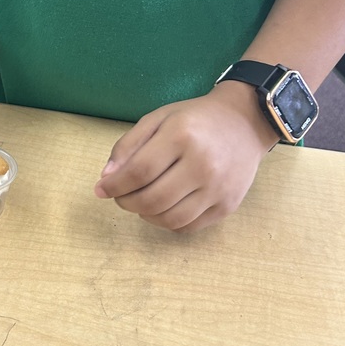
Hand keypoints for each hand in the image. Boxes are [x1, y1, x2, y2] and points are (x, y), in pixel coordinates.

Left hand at [93, 82, 277, 231]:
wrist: (243, 123)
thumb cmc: (194, 119)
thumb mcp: (158, 119)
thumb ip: (128, 145)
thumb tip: (106, 178)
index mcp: (181, 136)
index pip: (139, 171)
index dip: (115, 185)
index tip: (101, 189)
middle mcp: (202, 164)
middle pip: (153, 199)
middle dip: (126, 202)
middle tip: (120, 196)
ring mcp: (217, 188)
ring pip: (170, 219)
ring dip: (145, 215)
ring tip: (140, 202)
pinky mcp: (227, 206)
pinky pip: (189, 227)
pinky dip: (167, 223)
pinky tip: (162, 208)